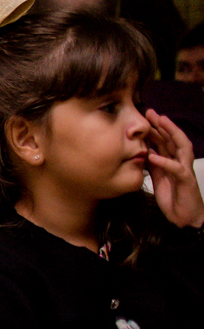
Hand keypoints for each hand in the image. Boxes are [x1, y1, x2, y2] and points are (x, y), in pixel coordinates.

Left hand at [145, 109, 203, 228]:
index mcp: (172, 159)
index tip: (143, 116)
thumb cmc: (172, 195)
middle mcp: (180, 161)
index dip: (156, 128)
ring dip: (170, 134)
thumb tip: (142, 151)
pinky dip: (164, 161)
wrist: (184, 216)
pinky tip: (153, 156)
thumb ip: (152, 163)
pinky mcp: (186, 181)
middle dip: (163, 125)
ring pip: (181, 147)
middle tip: (150, 112)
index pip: (165, 140)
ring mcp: (184, 169)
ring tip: (159, 124)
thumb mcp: (158, 176)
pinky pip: (176, 168)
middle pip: (174, 139)